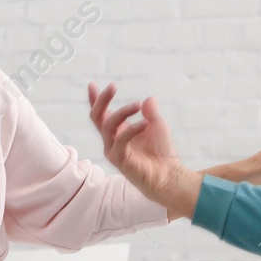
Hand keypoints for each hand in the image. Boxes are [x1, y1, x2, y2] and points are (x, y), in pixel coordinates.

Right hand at [87, 83, 195, 207]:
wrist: (168, 175)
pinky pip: (121, 140)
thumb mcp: (157, 125)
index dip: (96, 100)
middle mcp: (112, 140)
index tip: (92, 85)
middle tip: (112, 87)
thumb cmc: (161, 152)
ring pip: (108, 125)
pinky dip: (133, 129)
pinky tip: (145, 123)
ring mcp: (113, 150)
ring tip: (138, 105)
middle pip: (97, 117)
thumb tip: (148, 99)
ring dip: (123, 112)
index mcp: (118, 132)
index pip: (102, 114)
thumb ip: (151, 112)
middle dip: (102, 100)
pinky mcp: (119, 159)